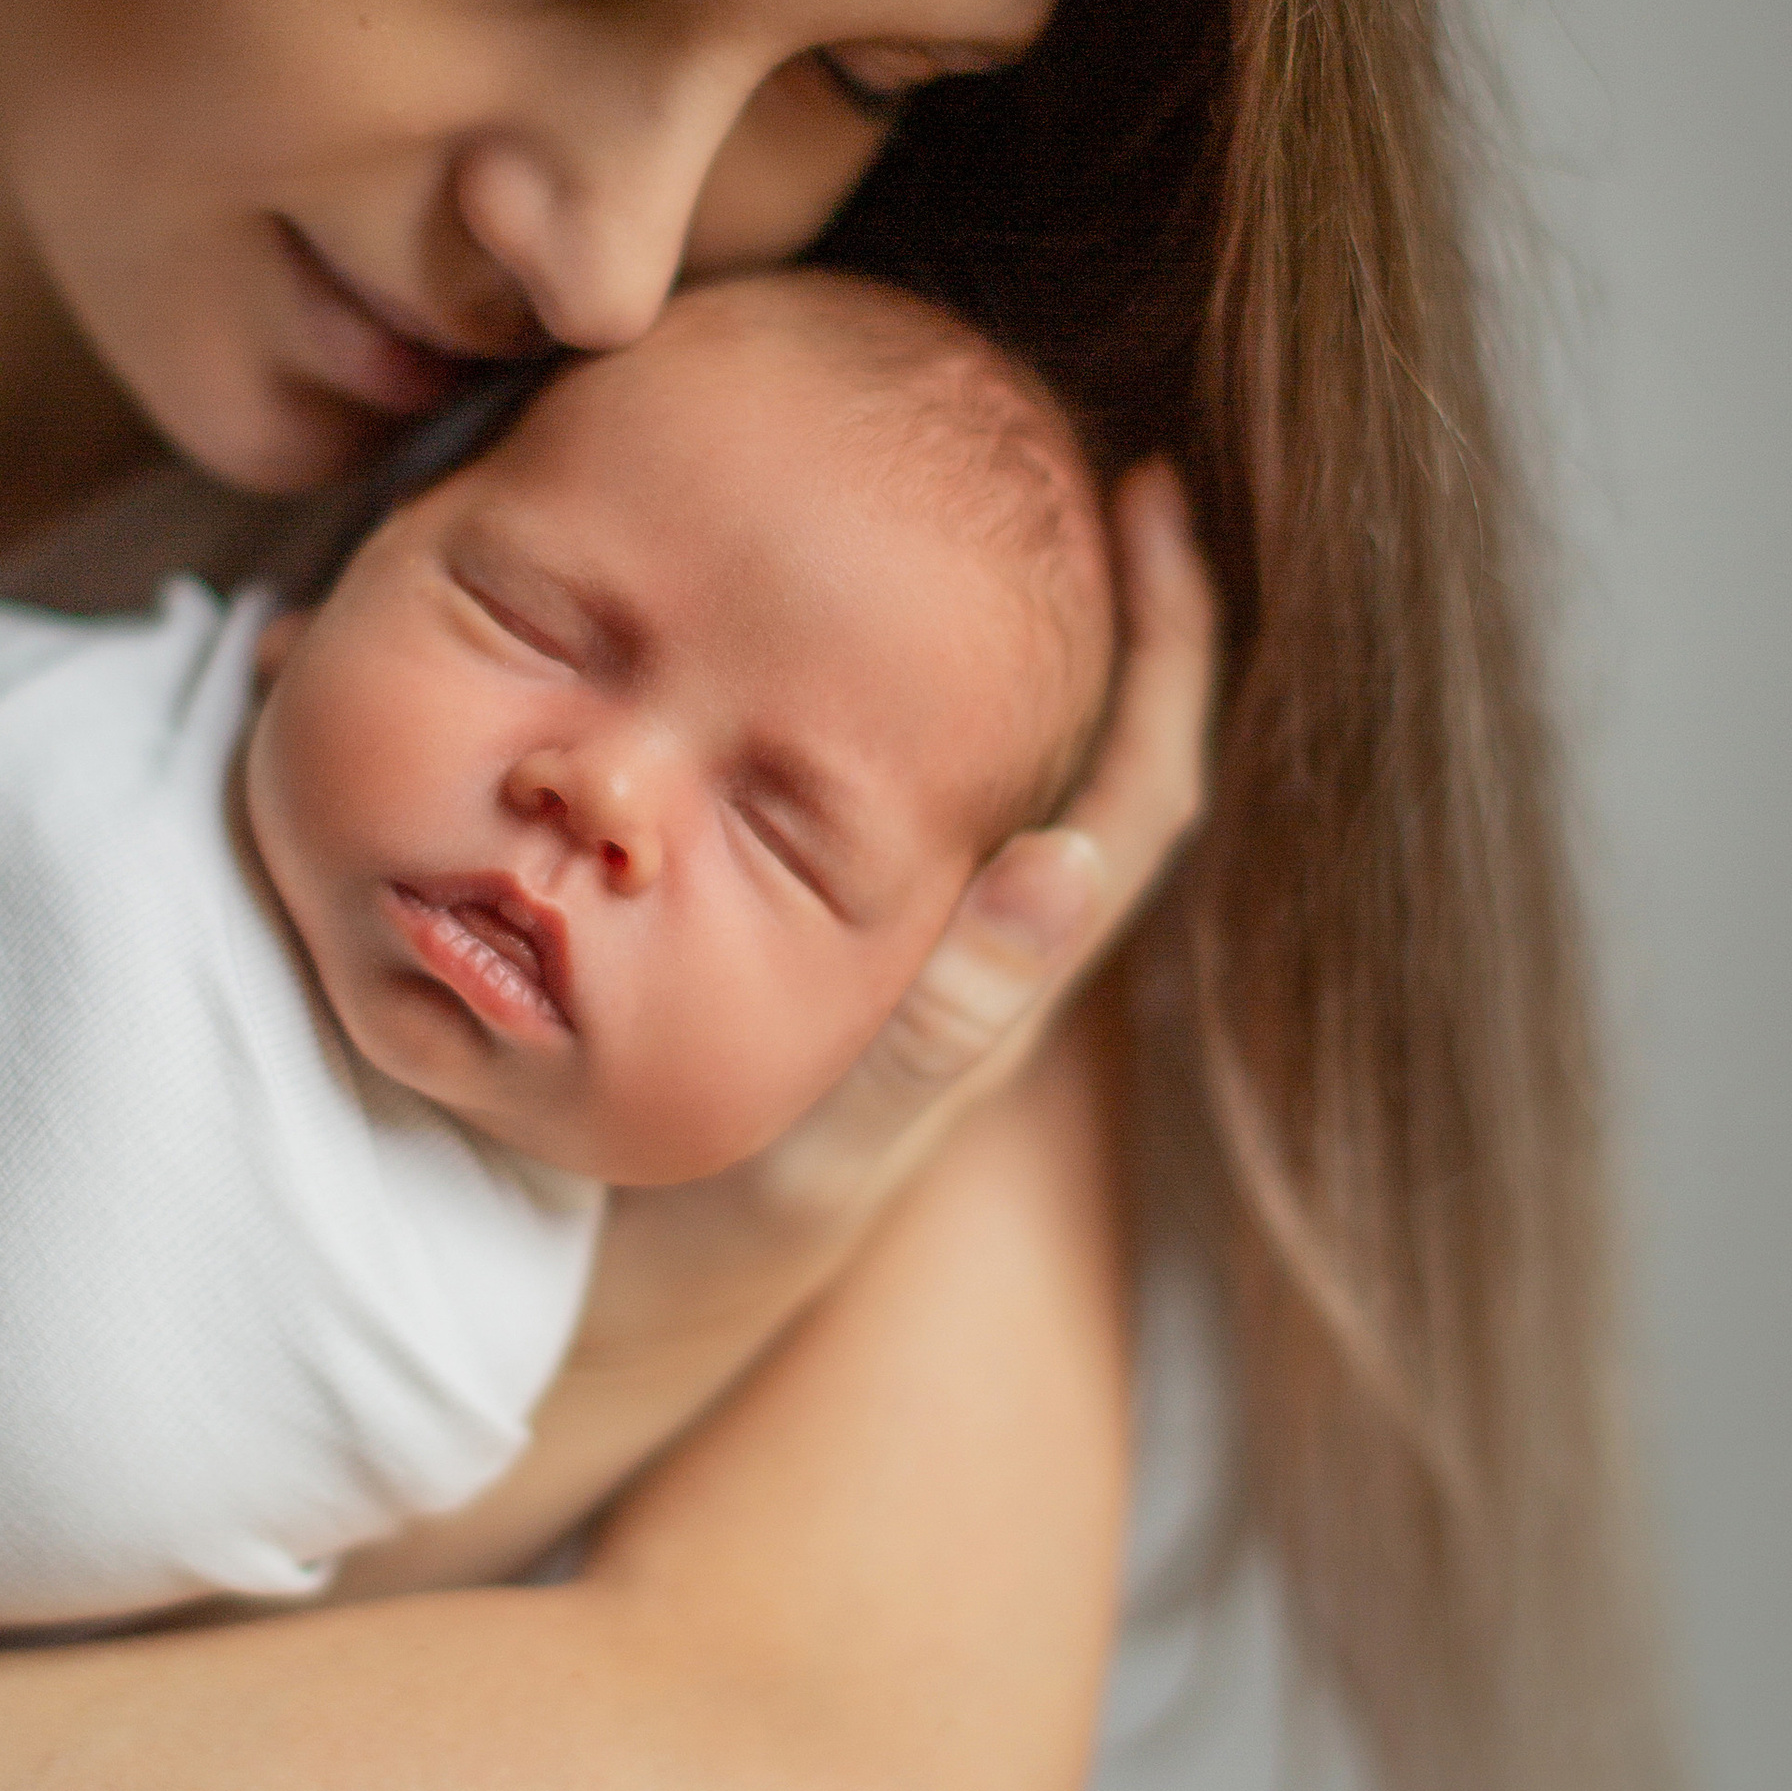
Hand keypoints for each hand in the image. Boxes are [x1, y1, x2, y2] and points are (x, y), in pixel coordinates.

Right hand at [712, 460, 1215, 1248]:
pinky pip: (912, 806)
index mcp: (1006, 987)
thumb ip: (936, 1032)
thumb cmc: (712, 1248)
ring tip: (981, 509)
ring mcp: (917, 961)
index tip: (1155, 497)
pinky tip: (843, 634)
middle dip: (1118, 608)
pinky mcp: (840, 963)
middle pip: (1107, 756)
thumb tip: (1068, 862)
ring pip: (1016, 774)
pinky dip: (914, 705)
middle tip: (1083, 460)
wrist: (619, 1330)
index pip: (1140, 793)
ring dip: (1024, 643)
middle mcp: (987, 964)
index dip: (1172, 647)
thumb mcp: (825, 1153)